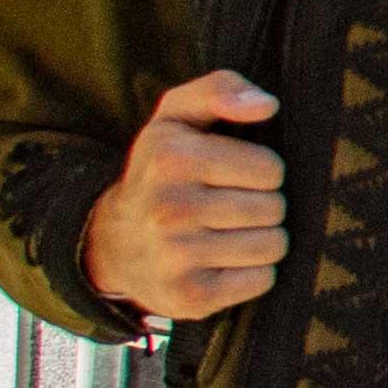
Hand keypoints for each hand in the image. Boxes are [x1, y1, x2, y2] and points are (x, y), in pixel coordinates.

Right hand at [80, 72, 284, 321]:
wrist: (113, 242)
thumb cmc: (164, 171)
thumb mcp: (178, 117)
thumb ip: (220, 89)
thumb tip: (266, 105)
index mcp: (172, 157)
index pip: (270, 168)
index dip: (262, 171)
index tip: (233, 174)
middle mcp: (169, 208)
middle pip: (274, 208)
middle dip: (263, 206)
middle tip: (229, 207)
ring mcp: (176, 256)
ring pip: (272, 246)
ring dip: (261, 240)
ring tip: (228, 233)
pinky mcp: (189, 297)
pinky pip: (261, 281)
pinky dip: (252, 274)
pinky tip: (223, 263)